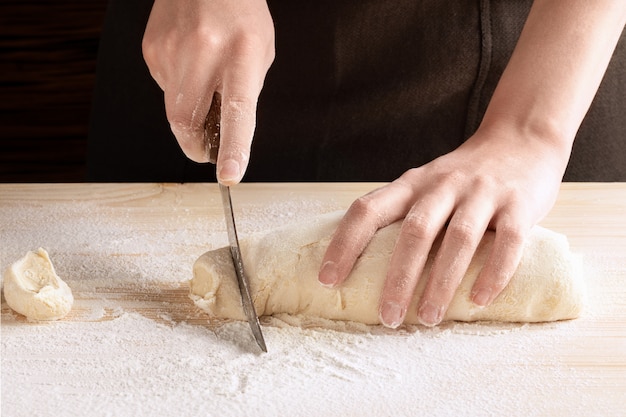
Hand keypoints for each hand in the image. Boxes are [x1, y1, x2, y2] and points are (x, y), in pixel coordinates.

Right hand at [142, 0, 274, 184]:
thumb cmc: (240, 13)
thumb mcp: (260, 53)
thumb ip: (245, 93)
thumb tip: (226, 131)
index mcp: (242, 54)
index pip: (238, 111)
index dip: (233, 147)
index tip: (229, 174)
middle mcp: (204, 51)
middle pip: (186, 121)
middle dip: (194, 146)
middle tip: (206, 148)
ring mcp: (171, 50)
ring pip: (172, 109)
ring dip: (189, 113)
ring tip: (204, 82)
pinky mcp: (151, 50)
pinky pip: (164, 88)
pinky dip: (179, 90)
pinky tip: (190, 65)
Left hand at [318, 123, 569, 326]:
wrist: (521, 139)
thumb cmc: (464, 175)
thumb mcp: (426, 183)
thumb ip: (404, 213)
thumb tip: (366, 264)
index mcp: (412, 184)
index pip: (367, 210)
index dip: (344, 244)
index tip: (328, 280)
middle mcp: (443, 185)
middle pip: (414, 231)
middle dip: (398, 278)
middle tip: (387, 317)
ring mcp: (482, 193)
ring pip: (458, 239)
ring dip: (441, 284)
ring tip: (427, 318)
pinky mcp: (519, 204)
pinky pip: (508, 241)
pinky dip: (494, 273)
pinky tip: (480, 300)